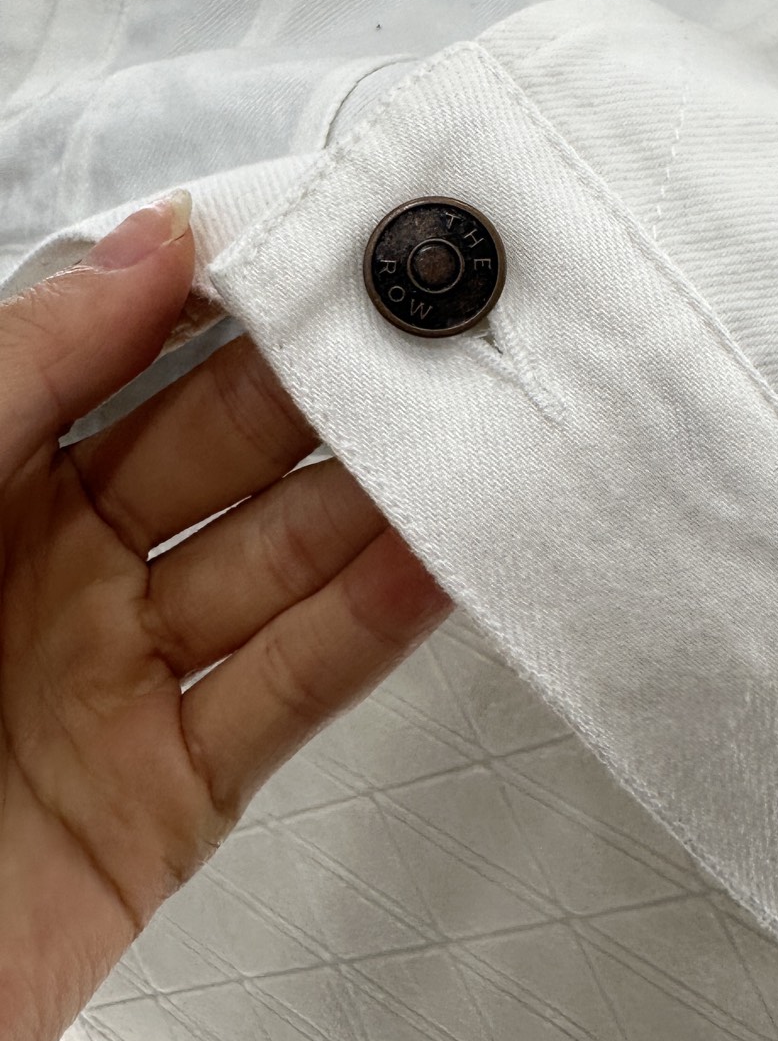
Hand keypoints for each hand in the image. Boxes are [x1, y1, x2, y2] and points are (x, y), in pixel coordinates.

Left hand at [0, 193, 452, 1040]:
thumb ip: (24, 368)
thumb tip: (154, 242)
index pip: (132, 358)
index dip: (228, 299)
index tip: (327, 243)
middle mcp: (55, 571)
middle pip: (227, 453)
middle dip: (330, 386)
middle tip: (433, 322)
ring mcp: (117, 681)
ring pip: (278, 566)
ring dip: (378, 498)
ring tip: (470, 424)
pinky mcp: (168, 798)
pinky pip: (289, 691)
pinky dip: (372, 626)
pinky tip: (437, 558)